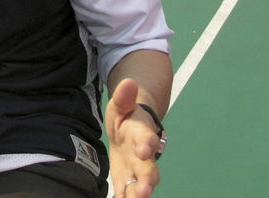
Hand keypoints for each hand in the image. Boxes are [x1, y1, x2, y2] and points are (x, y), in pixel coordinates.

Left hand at [106, 78, 163, 196]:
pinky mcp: (127, 179)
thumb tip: (128, 82)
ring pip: (141, 183)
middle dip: (147, 180)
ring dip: (139, 193)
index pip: (146, 137)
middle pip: (148, 168)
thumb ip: (124, 97)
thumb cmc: (126, 116)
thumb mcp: (121, 104)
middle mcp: (143, 155)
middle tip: (144, 190)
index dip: (147, 144)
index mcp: (141, 132)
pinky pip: (128, 191)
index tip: (145, 151)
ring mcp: (136, 169)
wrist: (129, 129)